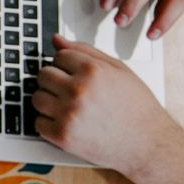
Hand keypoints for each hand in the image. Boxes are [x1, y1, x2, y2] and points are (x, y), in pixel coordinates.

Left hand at [32, 34, 183, 174]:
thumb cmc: (136, 107)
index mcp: (93, 70)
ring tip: (69, 107)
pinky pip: (38, 123)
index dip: (67, 65)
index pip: (58, 56)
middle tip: (71, 91)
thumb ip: (86, 52)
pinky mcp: (62, 136)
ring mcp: (68, 113)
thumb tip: (56, 40)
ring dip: (48, 101)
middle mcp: (78, 90)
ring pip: (36, 98)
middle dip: (54, 81)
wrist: (147, 143)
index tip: (75, 75)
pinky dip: (49, 123)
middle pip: (43, 75)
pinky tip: (68, 123)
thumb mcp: (119, 70)